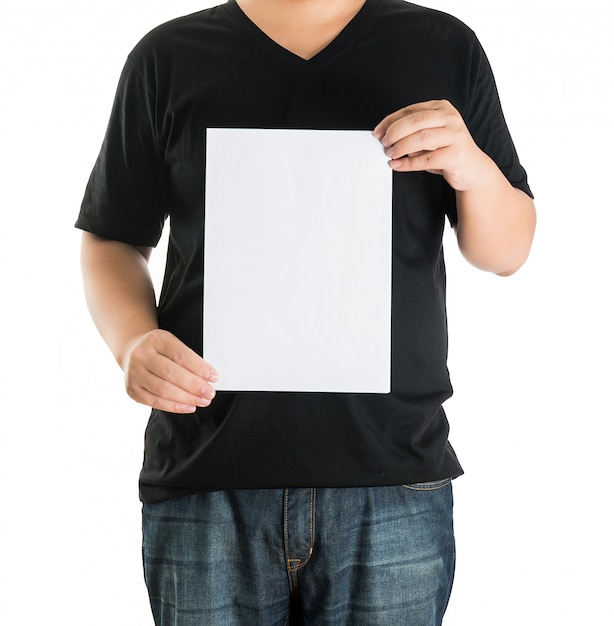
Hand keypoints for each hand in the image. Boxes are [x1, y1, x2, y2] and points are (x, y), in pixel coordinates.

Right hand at [120, 329, 217, 413]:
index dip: (199, 367)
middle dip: (194, 385)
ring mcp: (134, 373)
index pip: (181, 355)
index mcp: (156, 339)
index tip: (213, 376)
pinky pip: (155, 402)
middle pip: (171, 373)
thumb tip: (207, 376)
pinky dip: (174, 406)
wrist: (131, 352)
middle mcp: (141, 355)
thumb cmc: (159, 349)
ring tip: (202, 400)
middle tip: (209, 392)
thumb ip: (187, 357)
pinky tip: (189, 406)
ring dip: (186, 398)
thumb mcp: (171, 343)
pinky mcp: (132, 390)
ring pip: (163, 389)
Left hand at [373, 100, 488, 190]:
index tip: (378, 132)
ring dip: (401, 147)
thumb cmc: (447, 151)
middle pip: (416, 121)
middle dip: (395, 132)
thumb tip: (385, 135)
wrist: (473, 169)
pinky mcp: (456, 154)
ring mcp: (455, 135)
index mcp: (442, 108)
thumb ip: (411, 132)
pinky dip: (409, 163)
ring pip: (422, 138)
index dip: (391, 121)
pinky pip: (427, 159)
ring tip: (391, 154)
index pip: (411, 110)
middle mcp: (450, 118)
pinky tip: (398, 165)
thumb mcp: (429, 136)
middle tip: (385, 143)